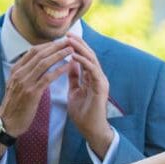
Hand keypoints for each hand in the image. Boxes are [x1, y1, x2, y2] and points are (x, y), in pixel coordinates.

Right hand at [0, 39, 73, 135]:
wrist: (7, 122)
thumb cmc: (15, 105)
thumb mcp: (17, 85)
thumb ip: (25, 73)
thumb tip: (36, 63)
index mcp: (16, 69)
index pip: (33, 51)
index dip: (48, 45)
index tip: (60, 41)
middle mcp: (19, 73)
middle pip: (39, 53)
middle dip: (55, 46)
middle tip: (69, 41)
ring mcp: (25, 82)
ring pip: (44, 63)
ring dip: (59, 55)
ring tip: (71, 50)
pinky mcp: (31, 93)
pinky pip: (47, 78)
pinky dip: (58, 70)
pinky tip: (68, 66)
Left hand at [65, 34, 114, 154]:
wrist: (91, 130)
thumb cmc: (83, 113)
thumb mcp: (75, 91)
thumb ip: (74, 78)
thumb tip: (69, 64)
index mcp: (92, 77)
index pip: (84, 57)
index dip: (75, 47)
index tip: (63, 38)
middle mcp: (98, 77)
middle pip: (89, 55)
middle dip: (78, 43)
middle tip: (67, 33)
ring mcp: (101, 81)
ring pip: (92, 59)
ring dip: (81, 49)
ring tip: (69, 40)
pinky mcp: (101, 87)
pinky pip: (92, 71)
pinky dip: (83, 62)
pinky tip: (73, 56)